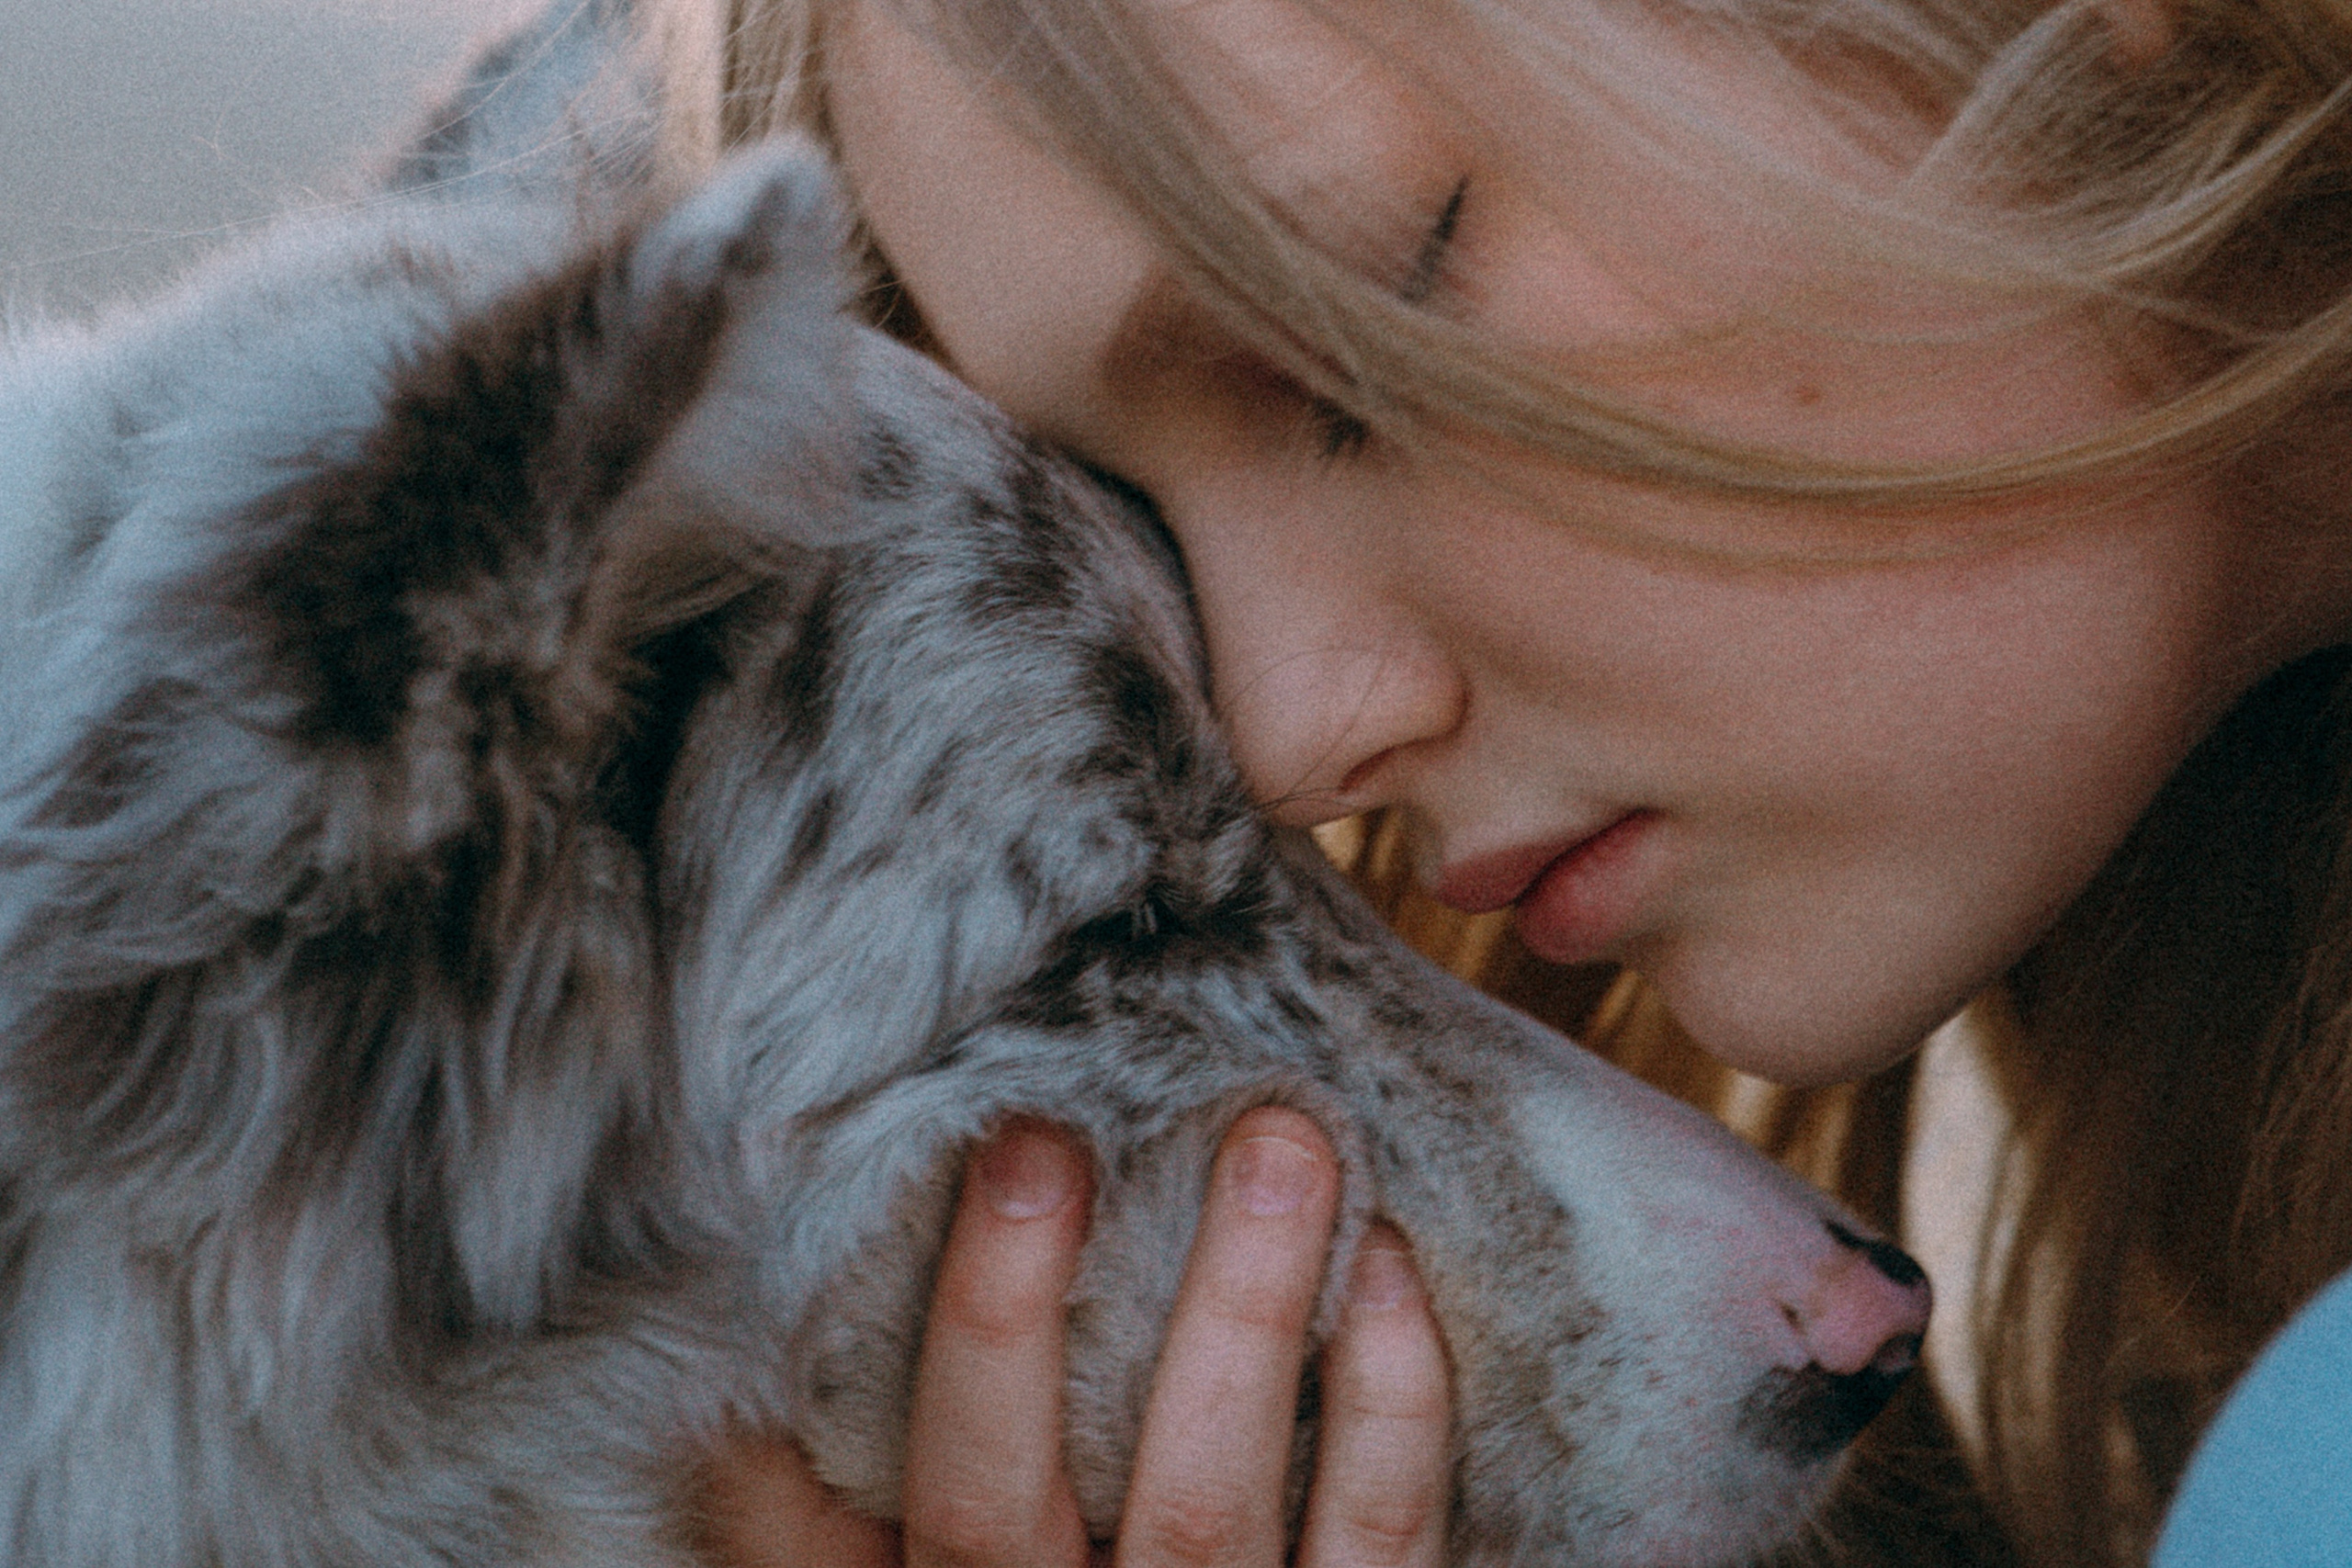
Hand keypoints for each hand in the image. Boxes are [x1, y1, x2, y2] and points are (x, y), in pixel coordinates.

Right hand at [698, 1108, 1452, 1566]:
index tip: (998, 1154)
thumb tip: (733, 1410)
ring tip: (1277, 1143)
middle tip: (1057, 1134)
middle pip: (1026, 1497)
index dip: (968, 1334)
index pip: (947, 1492)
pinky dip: (1395, 1397)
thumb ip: (817, 1543)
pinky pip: (1387, 1530)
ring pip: (1219, 1496)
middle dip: (1032, 1311)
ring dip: (1252, 1309)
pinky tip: (1388, 1263)